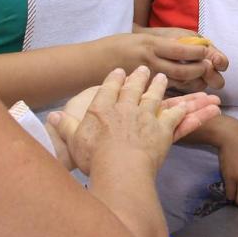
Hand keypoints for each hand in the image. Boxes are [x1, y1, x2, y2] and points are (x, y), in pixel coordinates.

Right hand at [46, 66, 219, 175]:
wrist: (120, 168)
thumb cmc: (94, 157)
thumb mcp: (73, 141)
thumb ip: (64, 126)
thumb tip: (51, 116)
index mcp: (102, 109)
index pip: (108, 89)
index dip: (114, 79)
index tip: (119, 71)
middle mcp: (125, 108)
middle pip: (133, 88)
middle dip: (138, 77)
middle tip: (143, 69)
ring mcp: (146, 116)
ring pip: (154, 96)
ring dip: (158, 86)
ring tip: (162, 78)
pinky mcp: (163, 128)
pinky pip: (175, 115)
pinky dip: (183, 109)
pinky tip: (186, 103)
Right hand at [107, 33, 225, 92]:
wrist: (88, 64)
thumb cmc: (114, 46)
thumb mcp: (138, 37)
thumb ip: (161, 42)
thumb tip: (186, 42)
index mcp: (149, 45)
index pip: (181, 49)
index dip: (198, 52)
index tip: (206, 51)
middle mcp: (149, 62)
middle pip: (182, 70)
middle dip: (199, 70)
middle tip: (208, 68)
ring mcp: (145, 80)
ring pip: (177, 85)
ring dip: (194, 85)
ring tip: (204, 84)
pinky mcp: (141, 94)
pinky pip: (167, 98)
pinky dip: (182, 98)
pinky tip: (191, 98)